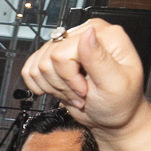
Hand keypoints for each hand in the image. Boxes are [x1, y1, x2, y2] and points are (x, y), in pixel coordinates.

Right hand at [20, 19, 146, 130]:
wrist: (112, 117)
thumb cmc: (119, 102)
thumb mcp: (115, 83)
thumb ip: (99, 58)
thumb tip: (88, 33)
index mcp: (103, 35)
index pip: (62, 51)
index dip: (69, 76)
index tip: (84, 89)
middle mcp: (84, 35)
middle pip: (47, 58)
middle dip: (62, 84)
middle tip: (81, 93)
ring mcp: (66, 46)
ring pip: (37, 65)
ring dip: (54, 87)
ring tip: (74, 93)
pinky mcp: (54, 58)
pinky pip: (30, 68)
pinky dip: (42, 86)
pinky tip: (61, 90)